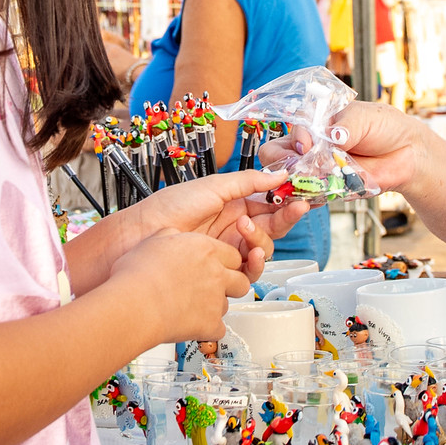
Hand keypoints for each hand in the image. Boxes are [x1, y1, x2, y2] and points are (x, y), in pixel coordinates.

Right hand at [105, 229, 251, 344]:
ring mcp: (216, 299)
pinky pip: (219, 330)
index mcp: (205, 249)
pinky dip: (207, 330)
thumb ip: (172, 236)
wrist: (134, 304)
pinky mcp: (211, 323)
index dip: (223, 263)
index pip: (232, 255)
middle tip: (213, 289)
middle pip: (242, 280)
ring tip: (192, 309)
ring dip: (215, 308)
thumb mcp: (154, 241)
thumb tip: (173, 235)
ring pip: (228, 305)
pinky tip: (191, 326)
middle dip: (231, 286)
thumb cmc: (137, 274)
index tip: (214, 268)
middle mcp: (216, 272)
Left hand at [106, 169, 307, 281]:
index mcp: (234, 205)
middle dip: (286, 217)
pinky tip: (249, 254)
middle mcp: (234, 228)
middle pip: (272, 227)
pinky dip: (255, 263)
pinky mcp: (222, 271)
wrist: (144, 235)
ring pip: (264, 250)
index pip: (269, 205)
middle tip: (295, 208)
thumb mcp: (214, 186)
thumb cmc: (171, 207)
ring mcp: (229, 250)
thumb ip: (249, 182)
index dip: (286, 201)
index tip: (301, 195)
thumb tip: (279, 173)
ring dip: (263, 239)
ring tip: (246, 229)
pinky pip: (249, 271)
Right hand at [263, 100, 421, 192]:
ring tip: (312, 182)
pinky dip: (308, 198)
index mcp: (316, 123)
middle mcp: (311, 146)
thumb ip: (345, 126)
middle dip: (282, 162)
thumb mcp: (364, 117)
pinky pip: (309, 196)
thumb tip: (333, 136)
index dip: (295, 137)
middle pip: (277, 155)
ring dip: (295, 182)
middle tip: (298, 166)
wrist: (408, 153)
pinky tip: (315, 197)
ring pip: (290, 178)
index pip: (290, 128)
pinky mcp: (329, 189)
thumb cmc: (385, 127)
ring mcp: (318, 169)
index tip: (306, 144)